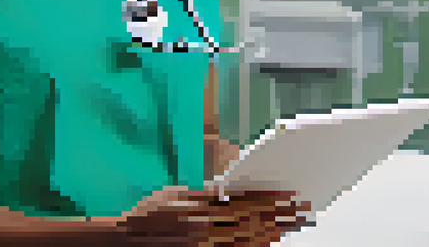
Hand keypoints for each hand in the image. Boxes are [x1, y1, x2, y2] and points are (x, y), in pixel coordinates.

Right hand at [109, 185, 310, 245]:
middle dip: (278, 216)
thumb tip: (231, 186)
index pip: (244, 203)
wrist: (127, 241)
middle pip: (252, 223)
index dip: (269, 199)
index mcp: (201, 211)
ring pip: (248, 242)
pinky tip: (265, 242)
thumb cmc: (149, 216)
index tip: (289, 195)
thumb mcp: (175, 194)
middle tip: (301, 210)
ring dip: (271, 233)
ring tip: (289, 226)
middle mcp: (206, 233)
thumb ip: (206, 193)